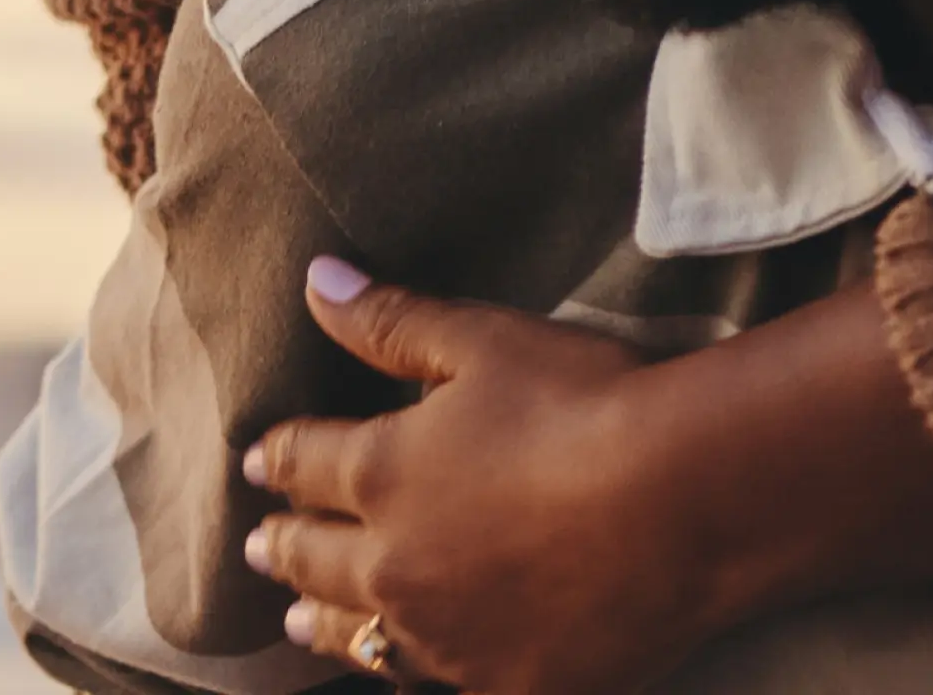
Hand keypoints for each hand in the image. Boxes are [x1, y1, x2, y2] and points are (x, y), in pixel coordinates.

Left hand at [250, 263, 932, 694]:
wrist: (678, 503)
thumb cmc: (581, 403)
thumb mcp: (481, 340)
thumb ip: (389, 320)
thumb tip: (314, 279)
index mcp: (384, 473)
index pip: (307, 463)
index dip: (278, 457)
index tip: (255, 460)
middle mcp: (396, 568)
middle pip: (317, 559)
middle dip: (283, 546)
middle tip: (257, 546)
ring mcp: (446, 639)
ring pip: (360, 636)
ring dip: (322, 622)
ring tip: (299, 622)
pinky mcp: (503, 684)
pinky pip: (432, 686)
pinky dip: (403, 670)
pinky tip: (403, 666)